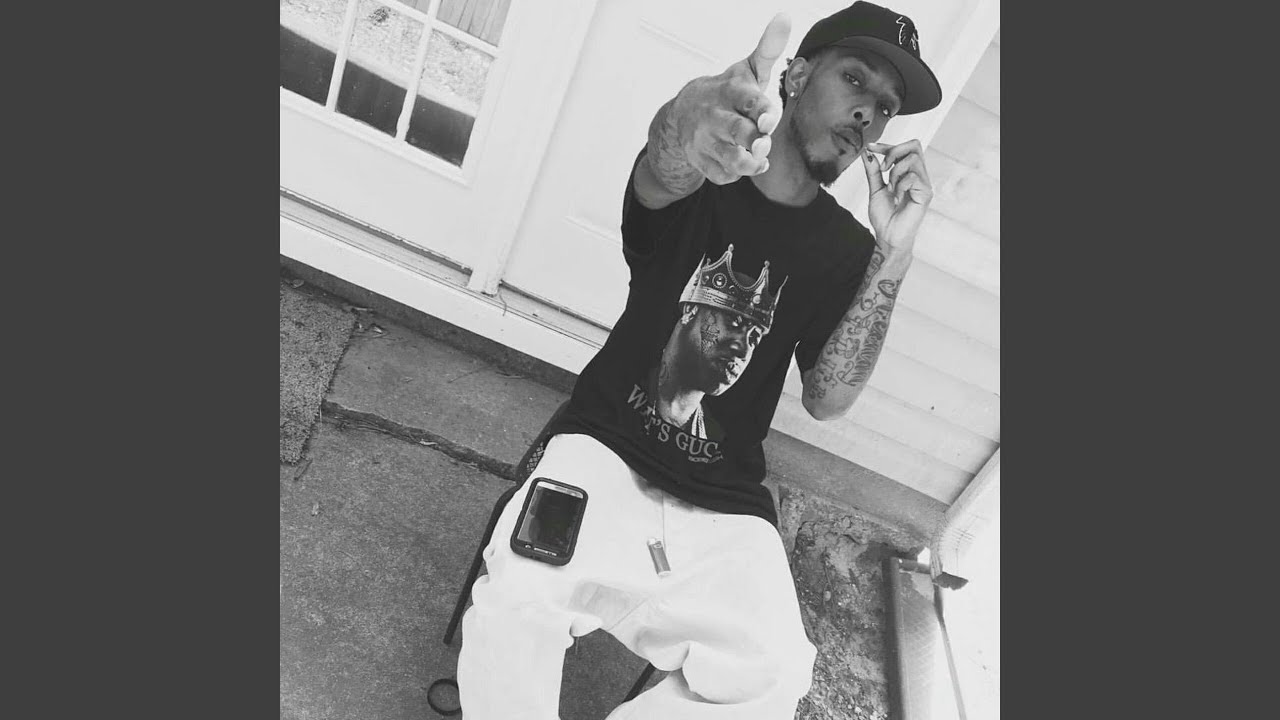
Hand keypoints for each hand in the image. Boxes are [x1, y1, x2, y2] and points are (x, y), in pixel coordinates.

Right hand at [670, 13, 790, 184]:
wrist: (685, 110)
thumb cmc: (728, 90)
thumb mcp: (747, 69)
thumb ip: (768, 48)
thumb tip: (785, 17)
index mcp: (730, 91)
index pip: (747, 101)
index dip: (761, 111)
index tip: (769, 119)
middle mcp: (715, 116)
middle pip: (737, 132)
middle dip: (755, 140)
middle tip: (764, 143)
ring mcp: (706, 140)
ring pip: (729, 159)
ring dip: (749, 163)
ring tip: (760, 158)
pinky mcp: (701, 160)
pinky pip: (721, 175)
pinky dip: (735, 174)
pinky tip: (744, 163)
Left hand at [863, 140, 932, 252]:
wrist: (888, 237)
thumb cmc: (884, 217)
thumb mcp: (875, 189)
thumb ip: (873, 171)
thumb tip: (868, 153)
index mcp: (908, 173)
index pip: (904, 148)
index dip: (887, 145)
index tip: (870, 148)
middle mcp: (919, 175)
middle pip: (914, 145)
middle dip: (894, 151)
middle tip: (882, 168)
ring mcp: (924, 184)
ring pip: (913, 158)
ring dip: (895, 171)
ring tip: (890, 188)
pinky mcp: (926, 193)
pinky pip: (912, 177)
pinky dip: (899, 185)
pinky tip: (897, 198)